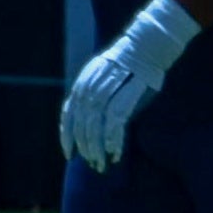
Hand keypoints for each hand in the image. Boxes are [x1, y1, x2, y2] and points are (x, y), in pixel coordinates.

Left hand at [60, 0, 201, 170]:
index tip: (70, 155)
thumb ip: (94, 101)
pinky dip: (113, 142)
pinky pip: (114, 126)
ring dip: (98, 150)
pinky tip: (115, 154)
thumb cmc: (127, 68)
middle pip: (81, 126)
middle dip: (86, 148)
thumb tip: (91, 129)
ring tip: (102, 164)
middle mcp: (88, 89)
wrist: (146, 48)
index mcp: (81, 85)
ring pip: (95, 129)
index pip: (67, 115)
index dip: (66, 137)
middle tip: (93, 164)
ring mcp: (104, 93)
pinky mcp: (123, 97)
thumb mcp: (102, 81)